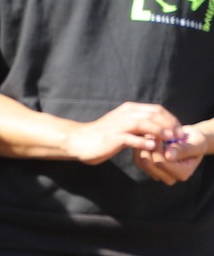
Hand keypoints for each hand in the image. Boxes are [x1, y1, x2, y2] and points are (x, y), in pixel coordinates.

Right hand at [65, 102, 179, 164]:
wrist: (78, 141)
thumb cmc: (101, 135)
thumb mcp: (122, 125)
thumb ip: (138, 126)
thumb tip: (157, 130)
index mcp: (129, 109)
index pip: (156, 109)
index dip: (170, 119)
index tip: (177, 130)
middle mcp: (125, 114)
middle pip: (154, 115)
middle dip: (169, 125)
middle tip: (177, 137)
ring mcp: (118, 125)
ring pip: (145, 124)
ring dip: (160, 132)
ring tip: (169, 140)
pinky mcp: (113, 138)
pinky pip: (132, 138)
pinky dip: (144, 142)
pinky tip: (152, 146)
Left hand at [136, 121, 208, 185]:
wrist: (190, 141)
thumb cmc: (195, 141)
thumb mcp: (195, 144)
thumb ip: (183, 150)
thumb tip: (168, 156)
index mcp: (182, 174)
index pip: (161, 163)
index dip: (157, 147)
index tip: (159, 134)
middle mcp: (169, 178)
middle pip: (149, 164)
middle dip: (149, 147)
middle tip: (152, 133)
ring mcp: (158, 175)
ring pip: (141, 162)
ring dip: (143, 147)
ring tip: (150, 136)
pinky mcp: (150, 170)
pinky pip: (138, 161)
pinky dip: (139, 149)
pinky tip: (146, 140)